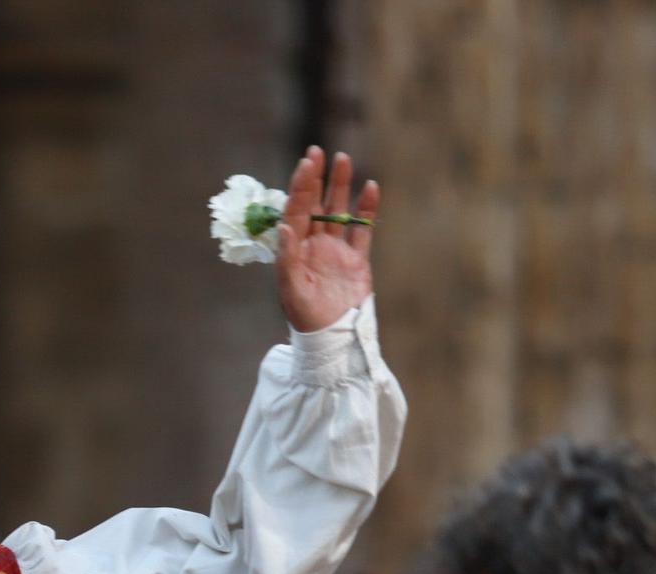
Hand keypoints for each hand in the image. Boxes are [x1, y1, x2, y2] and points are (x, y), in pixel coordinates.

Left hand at [277, 147, 378, 333]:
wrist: (333, 340)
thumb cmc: (306, 318)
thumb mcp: (291, 290)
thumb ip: (287, 259)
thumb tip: (285, 227)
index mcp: (294, 250)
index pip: (296, 211)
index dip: (300, 186)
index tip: (306, 163)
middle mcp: (313, 246)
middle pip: (314, 204)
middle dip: (315, 178)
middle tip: (317, 151)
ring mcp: (335, 251)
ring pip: (338, 211)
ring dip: (340, 186)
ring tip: (343, 158)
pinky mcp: (357, 260)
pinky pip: (362, 229)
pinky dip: (366, 209)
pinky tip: (370, 188)